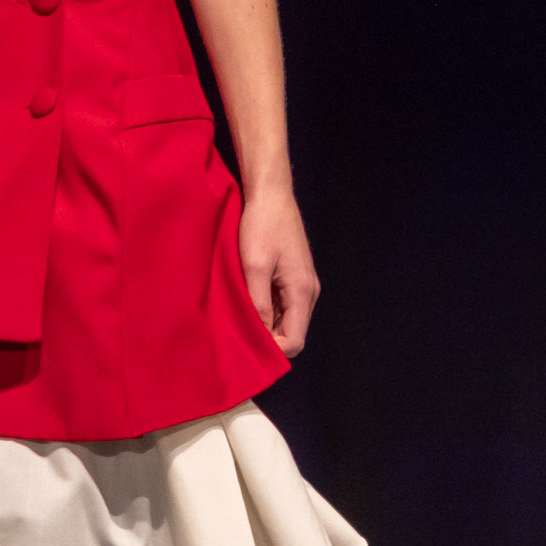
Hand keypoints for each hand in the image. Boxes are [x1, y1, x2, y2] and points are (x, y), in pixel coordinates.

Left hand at [243, 189, 320, 355]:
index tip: (245, 347)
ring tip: (240, 319)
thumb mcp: (254, 267)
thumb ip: (259, 304)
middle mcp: (308, 292)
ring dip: (266, 325)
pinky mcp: (294, 276)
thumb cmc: (261, 226)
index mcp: (302, 292)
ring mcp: (303, 284)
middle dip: (268, 340)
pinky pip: (284, 305)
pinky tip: (248, 302)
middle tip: (237, 336)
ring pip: (287, 320)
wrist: (271, 195)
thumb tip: (260, 336)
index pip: (294, 341)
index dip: (272, 351)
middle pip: (292, 333)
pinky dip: (267, 311)